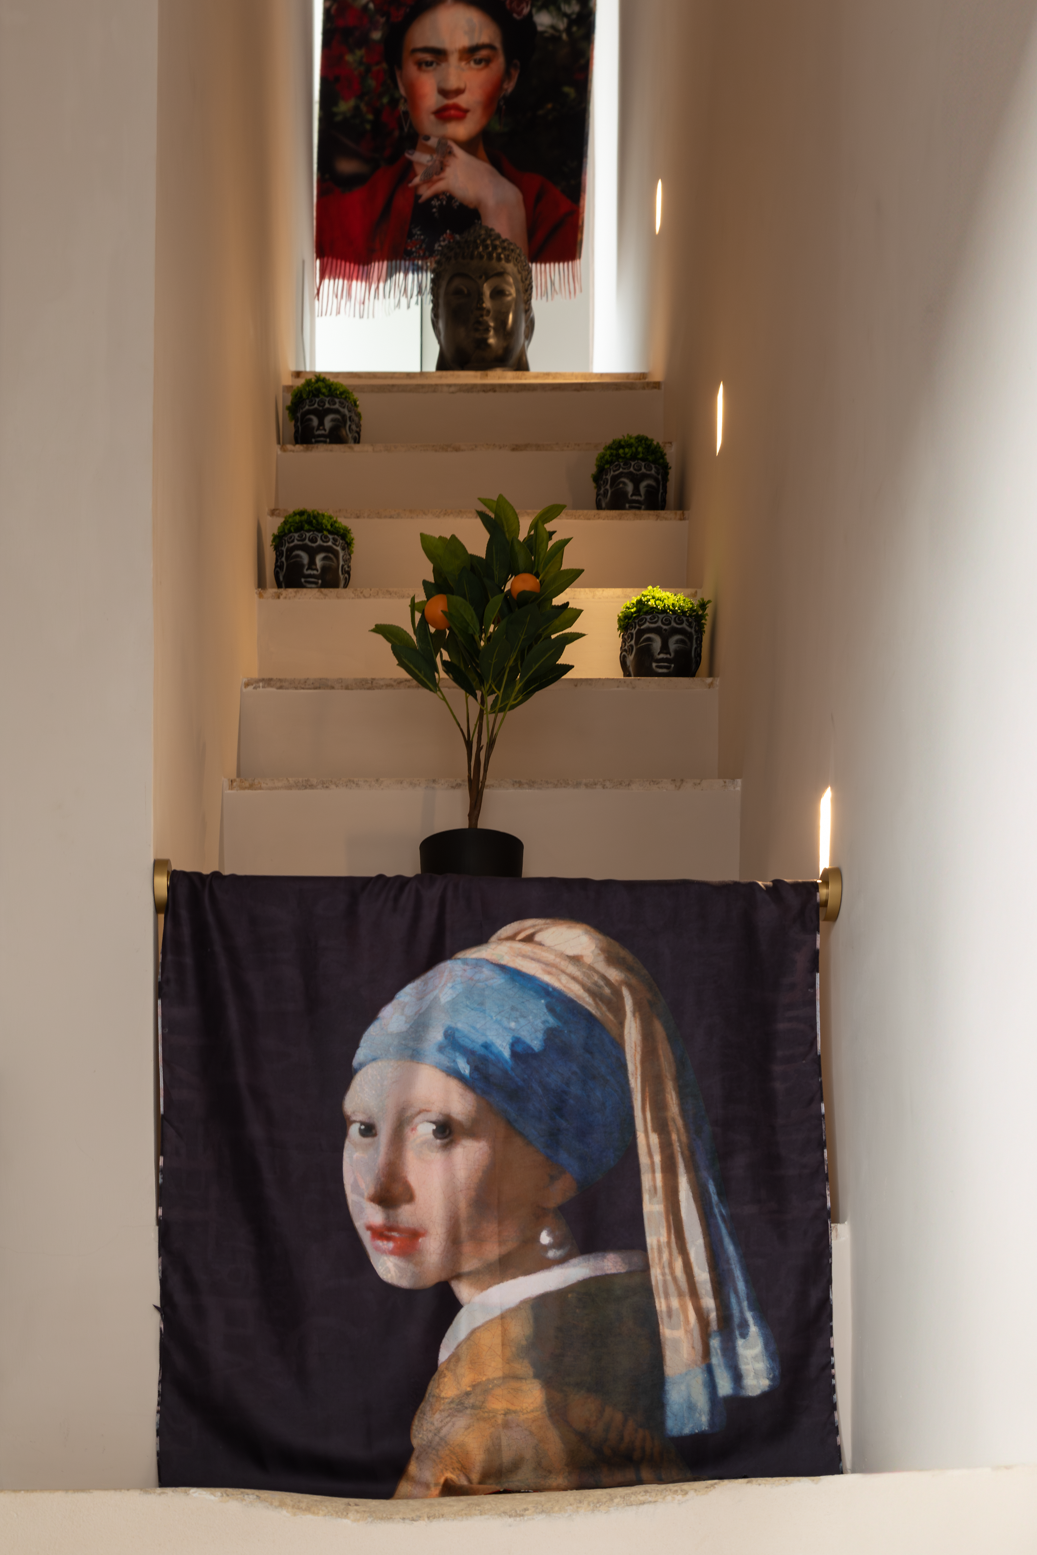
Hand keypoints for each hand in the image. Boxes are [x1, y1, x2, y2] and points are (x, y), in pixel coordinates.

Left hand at [407, 139, 528, 254]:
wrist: (495, 192)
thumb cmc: (494, 185)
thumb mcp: (485, 172)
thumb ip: (478, 171)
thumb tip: (481, 174)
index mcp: (465, 157)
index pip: (446, 145)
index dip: (434, 141)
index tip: (424, 137)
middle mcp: (456, 163)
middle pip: (433, 157)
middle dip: (419, 155)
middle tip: (407, 152)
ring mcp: (452, 173)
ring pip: (430, 173)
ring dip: (418, 179)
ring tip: (408, 183)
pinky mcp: (450, 185)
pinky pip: (434, 189)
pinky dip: (427, 195)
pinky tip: (420, 200)